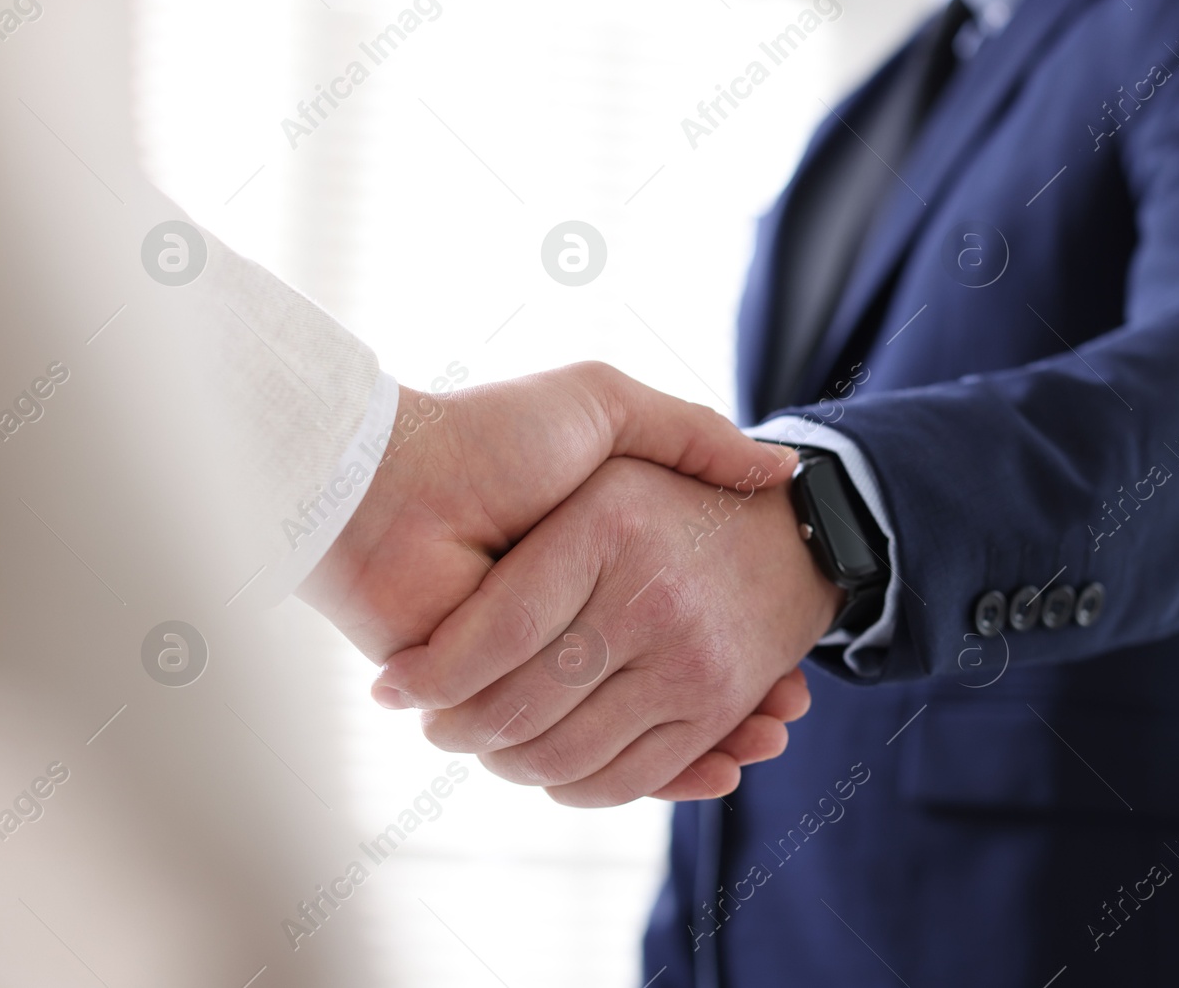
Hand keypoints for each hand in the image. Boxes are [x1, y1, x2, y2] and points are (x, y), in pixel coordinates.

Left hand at [300, 362, 808, 796]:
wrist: (386, 483)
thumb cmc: (493, 435)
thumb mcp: (602, 406)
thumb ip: (685, 431)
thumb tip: (780, 470)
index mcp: (598, 559)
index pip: (687, 613)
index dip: (745, 637)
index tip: (791, 650)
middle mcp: (579, 616)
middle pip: (673, 676)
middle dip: (735, 698)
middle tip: (786, 709)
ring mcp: (546, 664)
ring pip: (644, 724)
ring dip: (708, 738)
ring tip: (768, 732)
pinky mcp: (506, 705)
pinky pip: (594, 756)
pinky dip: (657, 773)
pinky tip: (721, 761)